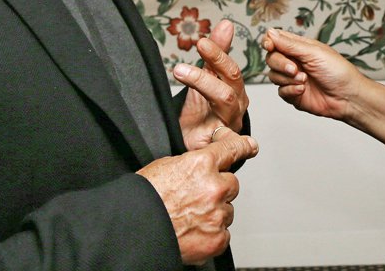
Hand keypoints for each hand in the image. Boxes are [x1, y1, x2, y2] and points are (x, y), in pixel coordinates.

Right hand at [138, 130, 258, 265]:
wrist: (134, 229)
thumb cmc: (144, 198)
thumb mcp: (166, 166)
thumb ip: (192, 164)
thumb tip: (202, 167)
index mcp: (201, 164)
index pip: (230, 149)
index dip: (242, 146)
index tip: (250, 146)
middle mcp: (214, 187)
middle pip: (231, 184)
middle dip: (219, 189)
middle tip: (197, 198)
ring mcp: (217, 214)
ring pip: (228, 210)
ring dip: (215, 213)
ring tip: (190, 218)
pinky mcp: (217, 239)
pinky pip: (223, 234)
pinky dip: (211, 235)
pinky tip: (193, 233)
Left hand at [175, 19, 249, 150]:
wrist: (198, 144)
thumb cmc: (204, 111)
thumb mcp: (206, 78)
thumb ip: (216, 54)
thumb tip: (226, 23)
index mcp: (234, 88)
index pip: (230, 68)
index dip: (218, 53)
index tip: (201, 42)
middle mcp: (237, 105)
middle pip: (231, 82)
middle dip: (212, 65)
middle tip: (189, 55)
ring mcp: (231, 123)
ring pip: (225, 100)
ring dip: (202, 82)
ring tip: (180, 71)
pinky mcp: (222, 142)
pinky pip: (223, 135)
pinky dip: (214, 128)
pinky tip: (198, 123)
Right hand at [262, 28, 364, 120]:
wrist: (347, 97)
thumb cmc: (338, 71)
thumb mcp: (313, 53)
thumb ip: (290, 44)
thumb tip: (270, 32)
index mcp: (299, 47)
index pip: (275, 40)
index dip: (269, 42)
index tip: (269, 46)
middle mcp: (294, 61)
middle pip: (271, 58)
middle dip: (280, 64)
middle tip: (294, 69)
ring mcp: (293, 78)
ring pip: (273, 76)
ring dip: (287, 79)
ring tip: (304, 80)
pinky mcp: (293, 94)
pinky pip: (280, 92)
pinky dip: (290, 91)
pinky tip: (303, 90)